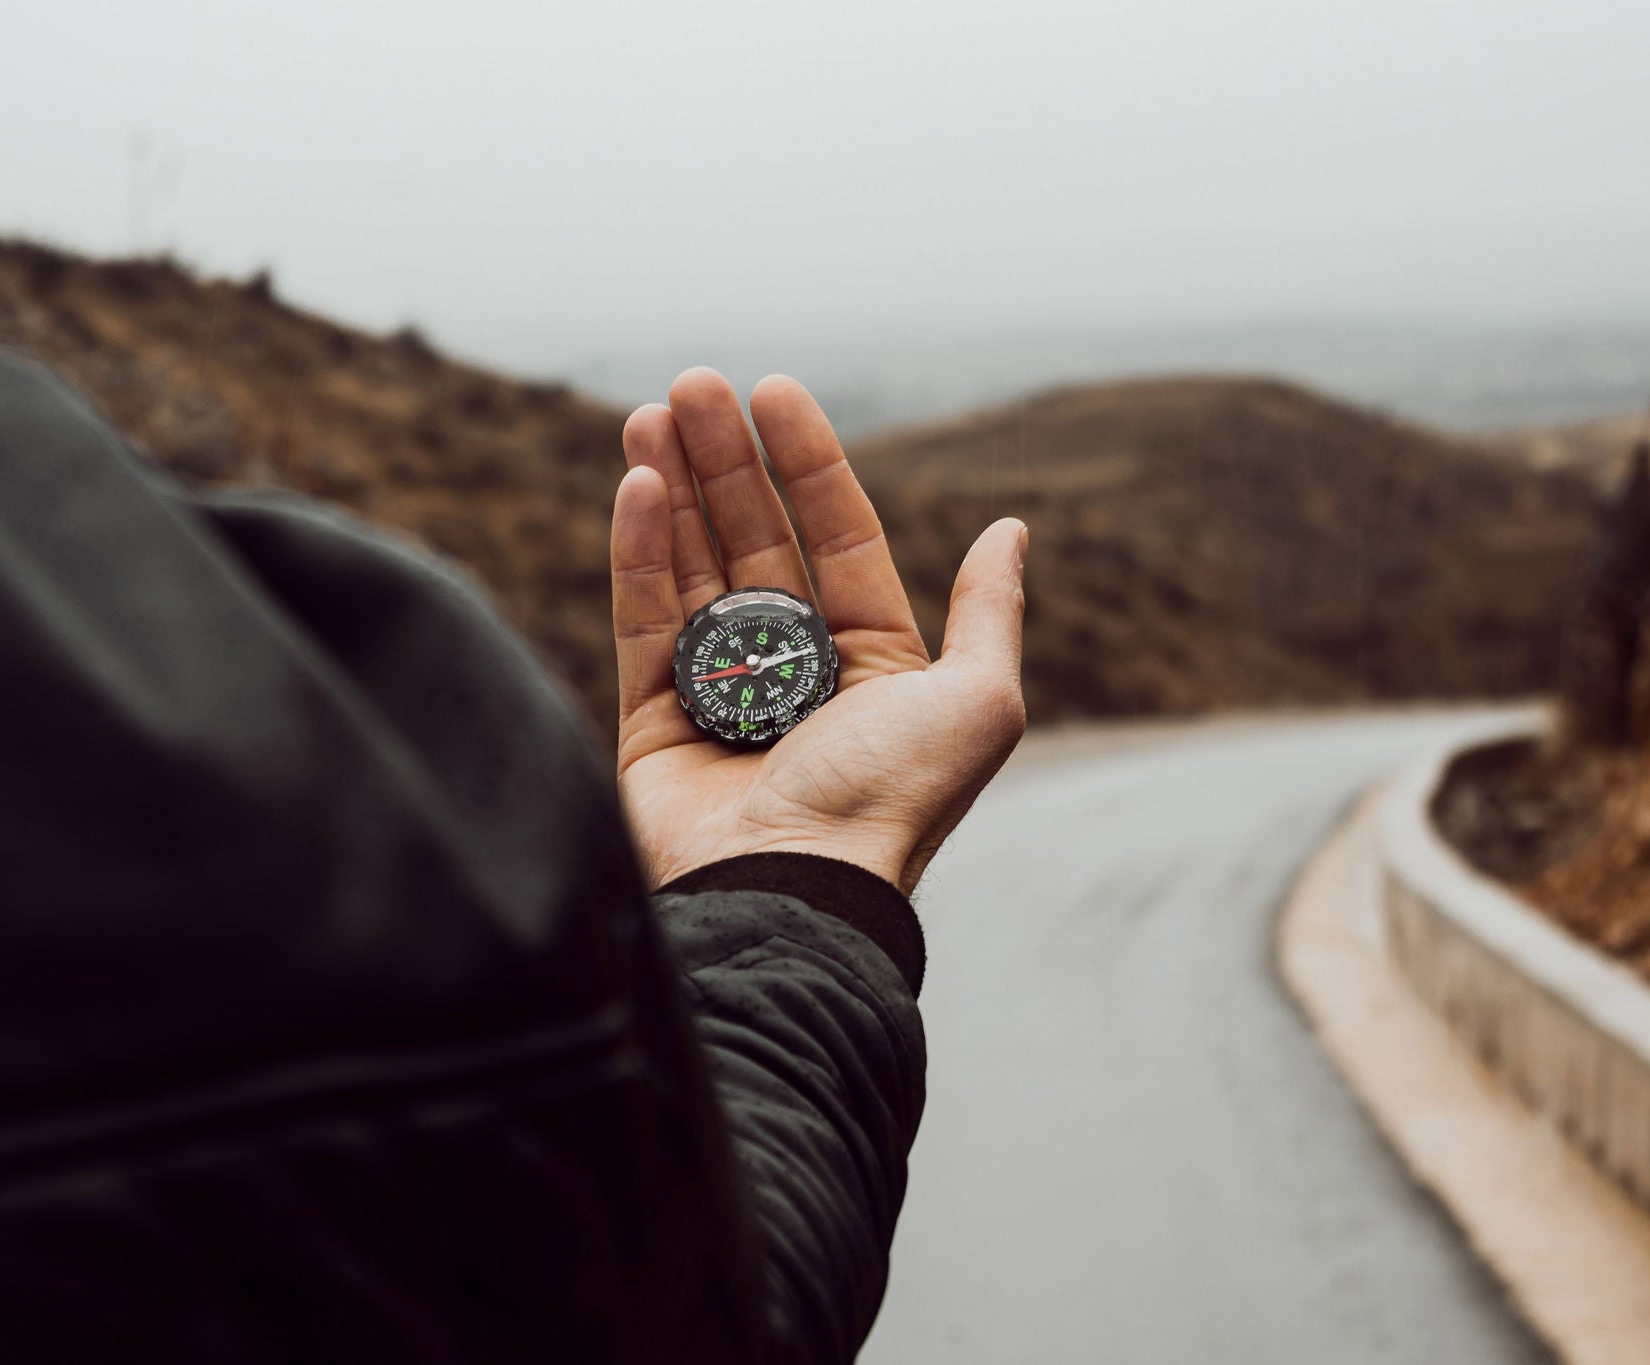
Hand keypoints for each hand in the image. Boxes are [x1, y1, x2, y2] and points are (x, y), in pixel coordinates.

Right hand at [610, 368, 1027, 893]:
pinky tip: (638, 482)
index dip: (809, 463)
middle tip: (695, 385)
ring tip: (654, 411)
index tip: (775, 391)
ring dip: (676, 486)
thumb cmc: (889, 800)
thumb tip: (1012, 529)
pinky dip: (638, 550)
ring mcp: (720, 695)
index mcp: (875, 666)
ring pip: (692, 568)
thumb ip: (990, 612)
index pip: (839, 538)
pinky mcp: (653, 721)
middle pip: (755, 542)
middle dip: (727, 460)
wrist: (792, 892)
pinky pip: (641, 619)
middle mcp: (796, 673)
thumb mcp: (979, 701)